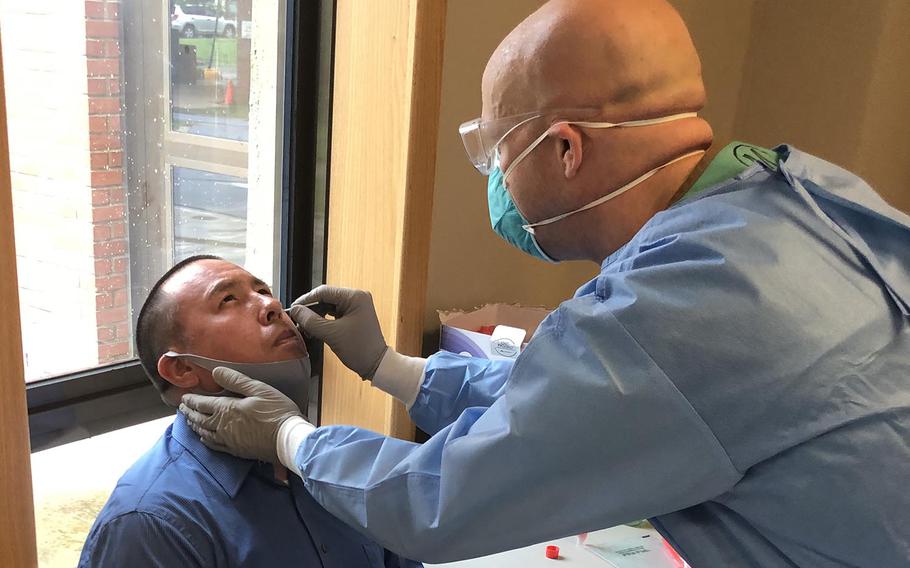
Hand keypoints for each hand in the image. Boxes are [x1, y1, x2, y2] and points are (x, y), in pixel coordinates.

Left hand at [179, 367, 305, 462]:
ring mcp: (228, 440)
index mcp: (227, 409)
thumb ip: (236, 380)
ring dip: (195, 425)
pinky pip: (214, 445)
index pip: (202, 404)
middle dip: (190, 413)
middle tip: (183, 409)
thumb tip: (216, 372)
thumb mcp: (259, 389)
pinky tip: (204, 438)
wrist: (287, 439)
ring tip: (190, 421)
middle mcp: (223, 426)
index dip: (191, 400)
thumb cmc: (277, 411)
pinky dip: (205, 440)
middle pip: (200, 419)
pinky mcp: (235, 450)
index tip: (183, 398)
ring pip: (204, 433)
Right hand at [290, 285, 387, 378]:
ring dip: (315, 316)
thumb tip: (295, 310)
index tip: (293, 309)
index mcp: (355, 297)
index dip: (306, 300)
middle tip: (296, 319)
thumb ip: (311, 321)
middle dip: (310, 309)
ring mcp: (356, 307)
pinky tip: (313, 329)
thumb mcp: (331, 334)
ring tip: (303, 326)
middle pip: (325, 298)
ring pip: (328, 306)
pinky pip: (334, 314)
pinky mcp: (353, 316)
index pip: (324, 292)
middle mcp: (356, 298)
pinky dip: (323, 321)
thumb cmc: (359, 349)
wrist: (376, 364)